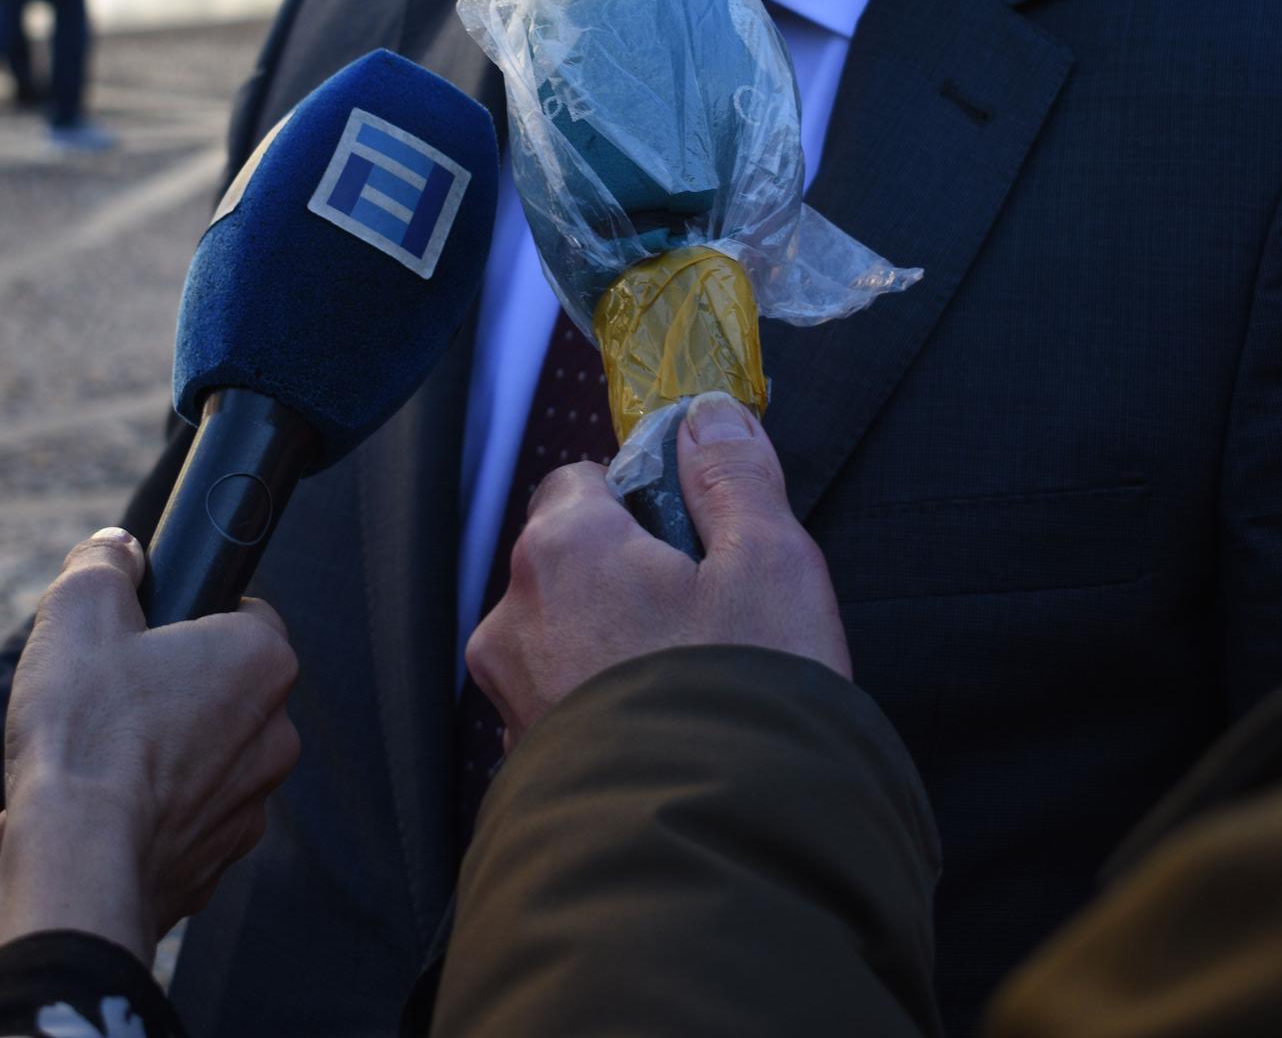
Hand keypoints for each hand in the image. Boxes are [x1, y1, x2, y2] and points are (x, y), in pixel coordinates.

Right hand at [0, 529, 299, 965]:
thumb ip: (105, 564)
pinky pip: (177, 826)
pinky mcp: (214, 866)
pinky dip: (139, 821)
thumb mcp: (80, 611)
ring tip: (87, 767)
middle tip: (105, 703)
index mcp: (262, 660)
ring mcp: (249, 807)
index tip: (142, 637)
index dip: (186, 620)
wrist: (77, 867)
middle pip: (218, 692)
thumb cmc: (88, 733)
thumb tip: (118, 549)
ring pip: (197, 762)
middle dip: (165, 695)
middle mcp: (276, 735)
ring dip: (150, 763)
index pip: (242, 615)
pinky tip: (88, 817)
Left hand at [467, 392, 850, 745]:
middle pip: (571, 558)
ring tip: (694, 686)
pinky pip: (563, 703)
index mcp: (563, 548)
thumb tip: (708, 417)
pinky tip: (666, 734)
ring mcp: (509, 698)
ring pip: (565, 635)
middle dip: (631, 574)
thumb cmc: (741, 697)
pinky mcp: (521, 765)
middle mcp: (514, 615)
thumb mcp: (771, 562)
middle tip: (711, 617)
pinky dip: (605, 706)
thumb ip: (736, 475)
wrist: (709, 863)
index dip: (643, 496)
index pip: (582, 479)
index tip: (697, 535)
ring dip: (615, 643)